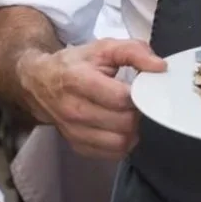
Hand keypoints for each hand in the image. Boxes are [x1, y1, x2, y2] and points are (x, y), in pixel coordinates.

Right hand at [18, 38, 165, 159]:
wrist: (39, 82)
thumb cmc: (77, 63)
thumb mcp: (104, 47)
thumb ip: (135, 52)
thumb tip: (161, 67)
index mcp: (79, 81)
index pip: (121, 98)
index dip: (139, 93)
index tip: (143, 86)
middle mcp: (73, 110)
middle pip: (123, 122)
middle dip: (138, 111)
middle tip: (138, 100)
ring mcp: (73, 132)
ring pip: (119, 142)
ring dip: (132, 129)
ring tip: (130, 113)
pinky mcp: (76, 146)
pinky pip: (110, 154)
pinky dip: (122, 143)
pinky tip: (120, 127)